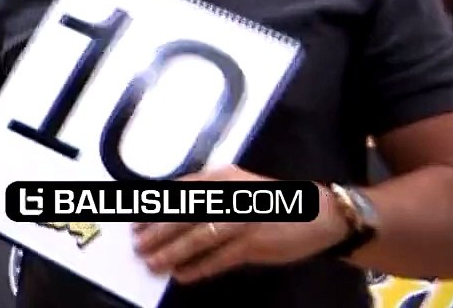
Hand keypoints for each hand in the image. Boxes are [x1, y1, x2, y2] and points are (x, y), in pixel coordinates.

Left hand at [133, 166, 349, 283]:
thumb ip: (206, 195)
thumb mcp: (235, 187)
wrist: (318, 214)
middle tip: (137, 245)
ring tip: (152, 263)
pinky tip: (181, 275)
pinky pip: (219, 259)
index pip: (179, 192)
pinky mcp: (254, 245)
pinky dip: (198, 267)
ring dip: (171, 252)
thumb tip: (168, 211)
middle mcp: (229, 195)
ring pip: (198, 238)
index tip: (134, 221)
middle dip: (157, 232)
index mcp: (221, 177)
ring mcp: (242, 220)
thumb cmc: (267, 201)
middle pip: (184, 215)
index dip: (155, 207)